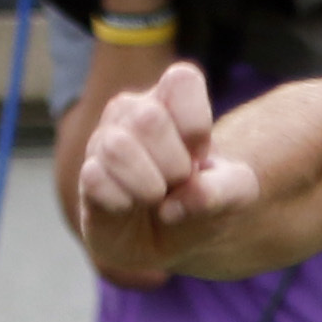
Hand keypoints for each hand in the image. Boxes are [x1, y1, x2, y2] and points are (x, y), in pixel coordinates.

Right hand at [75, 63, 262, 279]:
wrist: (168, 240)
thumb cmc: (200, 199)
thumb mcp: (235, 194)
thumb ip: (228, 188)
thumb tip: (193, 193)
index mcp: (170, 101)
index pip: (182, 80)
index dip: (196, 124)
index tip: (200, 153)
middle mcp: (131, 111)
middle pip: (148, 118)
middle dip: (175, 164)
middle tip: (178, 181)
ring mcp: (103, 141)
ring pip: (117, 147)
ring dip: (149, 186)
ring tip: (155, 197)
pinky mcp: (86, 177)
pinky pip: (95, 180)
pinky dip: (124, 203)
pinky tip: (129, 208)